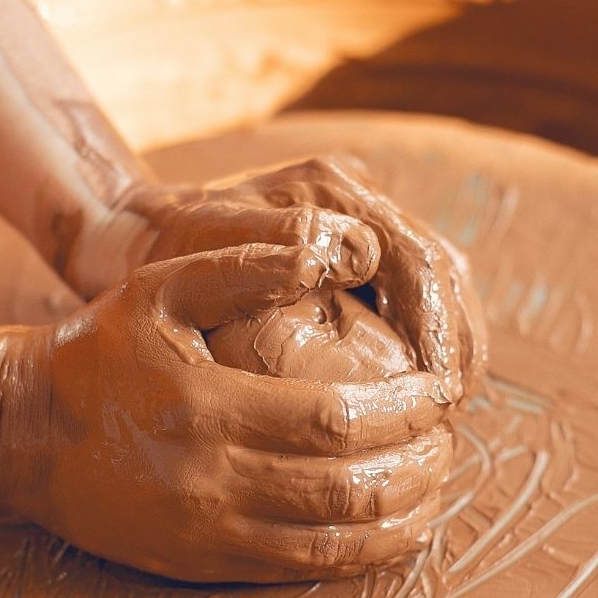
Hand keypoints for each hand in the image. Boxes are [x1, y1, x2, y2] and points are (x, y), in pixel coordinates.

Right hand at [0, 242, 454, 582]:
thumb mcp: (164, 286)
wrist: (16, 432)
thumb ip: (252, 264)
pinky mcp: (202, 563)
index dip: (404, 410)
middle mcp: (213, 481)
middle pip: (350, 486)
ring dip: (403, 516)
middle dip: (418, 464)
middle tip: (449, 438)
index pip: (338, 418)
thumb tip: (342, 247)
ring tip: (436, 483)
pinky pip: (302, 569)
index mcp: (210, 408)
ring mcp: (208, 531)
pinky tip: (395, 530)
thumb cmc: (97, 350)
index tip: (440, 392)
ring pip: (336, 540)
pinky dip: (362, 554)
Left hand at [109, 156, 485, 399]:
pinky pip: (414, 297)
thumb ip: (273, 247)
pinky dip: (429, 343)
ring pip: (440, 282)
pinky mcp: (356, 251)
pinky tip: (422, 393)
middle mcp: (355, 198)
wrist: (138, 237)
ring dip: (453, 345)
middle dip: (459, 342)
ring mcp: (359, 220)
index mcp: (329, 189)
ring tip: (445, 408)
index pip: (418, 259)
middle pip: (443, 269)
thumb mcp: (207, 249)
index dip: (439, 327)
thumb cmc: (166, 253)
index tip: (438, 389)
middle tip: (452, 408)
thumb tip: (360, 256)